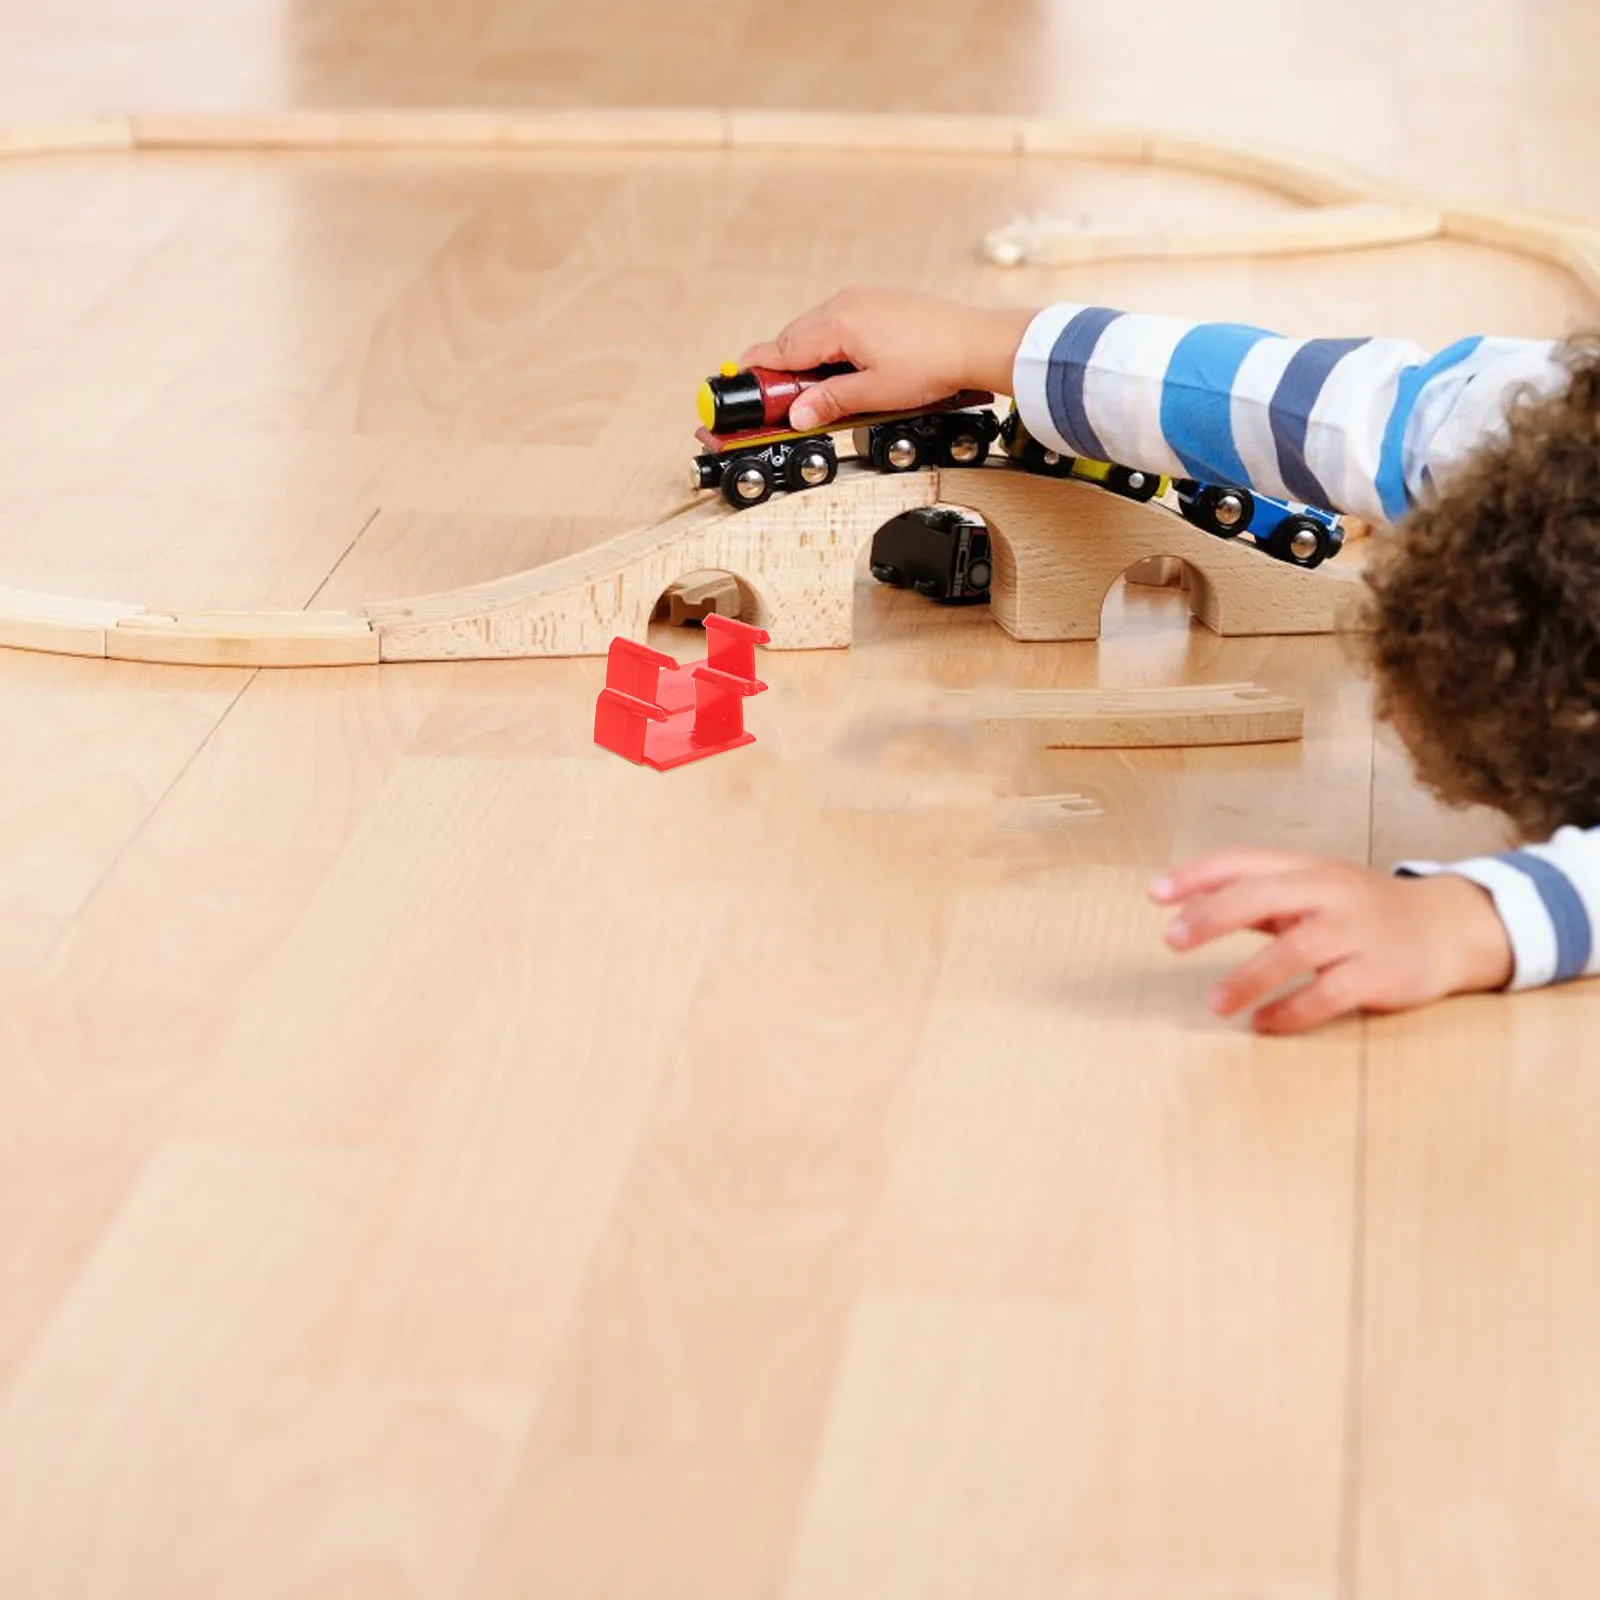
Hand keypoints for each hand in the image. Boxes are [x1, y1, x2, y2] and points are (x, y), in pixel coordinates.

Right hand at [739, 286, 1034, 431]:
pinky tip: (843, 370)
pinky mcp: (879, 302)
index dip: (756, 373)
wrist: (977, 343)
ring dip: (808, 360)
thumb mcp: (873, 394)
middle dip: (781, 370)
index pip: (780, 350)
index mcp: (837, 322)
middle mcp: (845, 302)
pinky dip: (831, 347)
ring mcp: (863, 298)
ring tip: (813, 393)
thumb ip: (828, 403)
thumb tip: (796, 415)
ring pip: (817, 332)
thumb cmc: (933, 363)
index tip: (737, 388)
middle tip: (774, 403)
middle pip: (794, 339)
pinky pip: (840, 324)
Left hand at [1149, 849, 1514, 1033]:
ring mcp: (1356, 932)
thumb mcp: (1309, 890)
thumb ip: (1254, 896)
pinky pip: (1329, 994)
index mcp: (1305, 868)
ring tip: (1215, 1004)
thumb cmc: (1358, 910)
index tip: (1155, 894)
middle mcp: (1329, 892)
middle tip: (1173, 939)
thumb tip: (1186, 906)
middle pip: (1264, 895)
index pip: (1244, 861)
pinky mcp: (1379, 972)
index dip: (1198, 874)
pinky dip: (1292, 1011)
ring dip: (1249, 978)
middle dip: (1214, 915)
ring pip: (1296, 950)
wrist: (1446, 926)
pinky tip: (1264, 1024)